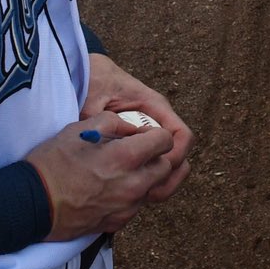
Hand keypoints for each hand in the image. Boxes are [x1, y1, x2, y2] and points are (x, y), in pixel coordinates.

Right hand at [25, 114, 177, 238]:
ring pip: (153, 189)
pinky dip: (130, 196)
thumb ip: (114, 122)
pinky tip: (109, 189)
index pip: (166, 141)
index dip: (157, 134)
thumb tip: (133, 129)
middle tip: (136, 151)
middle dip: (156, 156)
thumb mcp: (79, 129)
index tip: (143, 134)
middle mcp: (133, 185)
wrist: (31, 204)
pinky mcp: (117, 223)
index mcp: (126, 158)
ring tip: (119, 171)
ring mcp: (127, 207)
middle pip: (166, 167)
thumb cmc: (52, 162)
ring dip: (144, 177)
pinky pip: (135, 206)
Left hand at [83, 54, 194, 203]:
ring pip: (168, 163)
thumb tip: (96, 140)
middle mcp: (157, 122)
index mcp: (154, 107)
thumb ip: (95, 116)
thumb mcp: (93, 98)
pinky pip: (151, 163)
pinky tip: (130, 190)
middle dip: (169, 177)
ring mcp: (149, 134)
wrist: (88, 72)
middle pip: (180, 155)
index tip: (157, 171)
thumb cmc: (95, 81)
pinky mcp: (138, 144)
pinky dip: (147, 178)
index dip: (175, 156)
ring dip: (160, 181)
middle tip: (150, 194)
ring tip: (142, 196)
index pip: (181, 136)